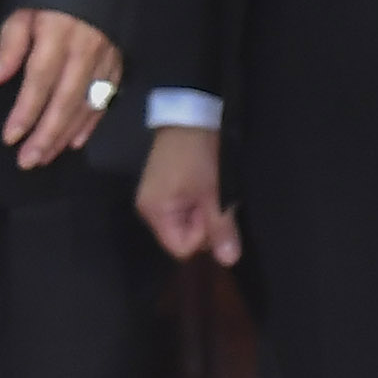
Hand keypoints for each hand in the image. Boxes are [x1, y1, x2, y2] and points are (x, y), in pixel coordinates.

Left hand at [0, 7, 122, 167]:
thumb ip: (9, 46)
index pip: (39, 81)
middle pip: (65, 100)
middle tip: (28, 161)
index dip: (26, 111)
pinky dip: (90, 123)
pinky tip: (75, 141)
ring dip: (65, 134)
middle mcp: (85, 52)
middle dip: (46, 134)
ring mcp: (105, 59)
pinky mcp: (118, 63)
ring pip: (86, 105)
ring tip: (45, 157)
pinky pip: (106, 99)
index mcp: (58, 36)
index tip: (10, 137)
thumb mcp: (23, 11)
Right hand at [135, 125, 239, 266]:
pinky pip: (182, 210)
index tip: (213, 212)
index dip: (203, 237)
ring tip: (209, 190)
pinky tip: (203, 186)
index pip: (181, 248)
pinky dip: (197, 204)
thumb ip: (221, 228)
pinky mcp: (163, 188)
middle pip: (182, 237)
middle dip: (204, 225)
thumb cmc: (199, 155)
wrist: (190, 116)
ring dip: (202, 213)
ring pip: (185, 224)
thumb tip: (228, 261)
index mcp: (155, 212)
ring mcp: (155, 198)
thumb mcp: (215, 193)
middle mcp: (148, 209)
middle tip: (213, 198)